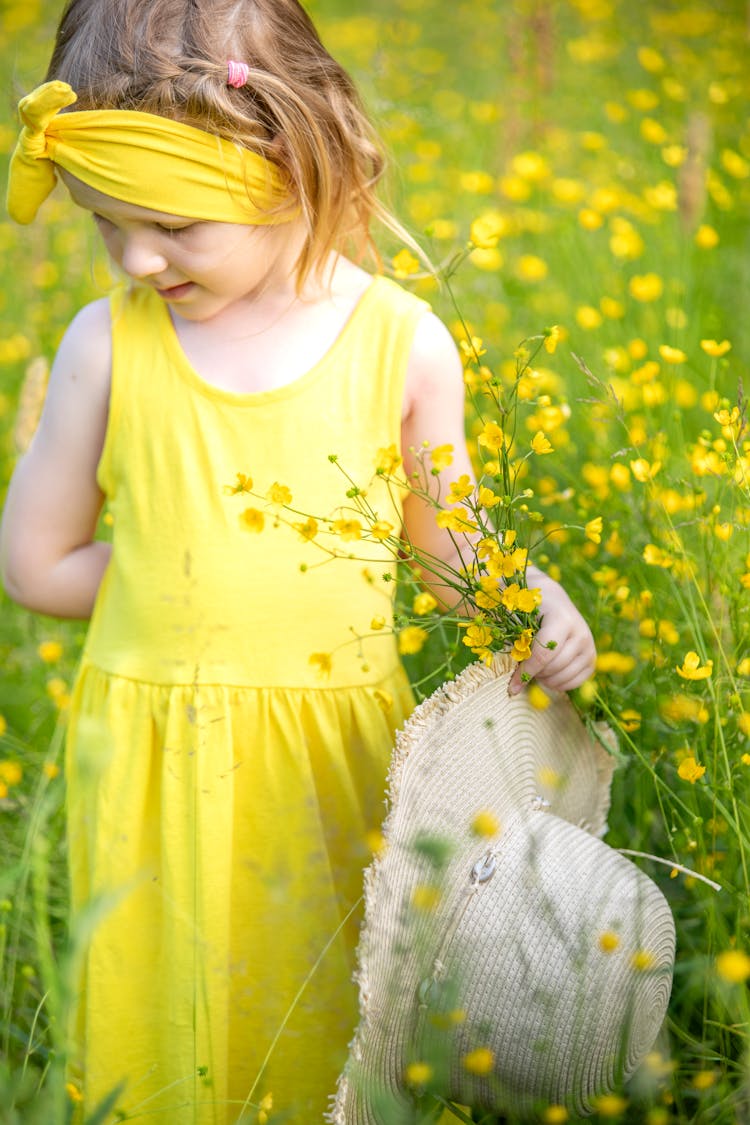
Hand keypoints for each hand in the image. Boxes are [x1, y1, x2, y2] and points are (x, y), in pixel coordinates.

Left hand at [509, 567, 595, 694]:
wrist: (550, 598)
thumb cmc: (526, 607)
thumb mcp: (515, 615)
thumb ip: (510, 641)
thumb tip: (507, 675)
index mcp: (561, 618)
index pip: (543, 654)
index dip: (526, 672)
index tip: (511, 686)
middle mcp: (580, 632)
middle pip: (554, 668)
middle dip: (534, 674)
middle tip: (522, 670)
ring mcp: (589, 645)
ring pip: (564, 677)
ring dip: (545, 680)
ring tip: (535, 670)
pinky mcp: (592, 657)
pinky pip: (576, 682)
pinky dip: (559, 684)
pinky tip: (547, 675)